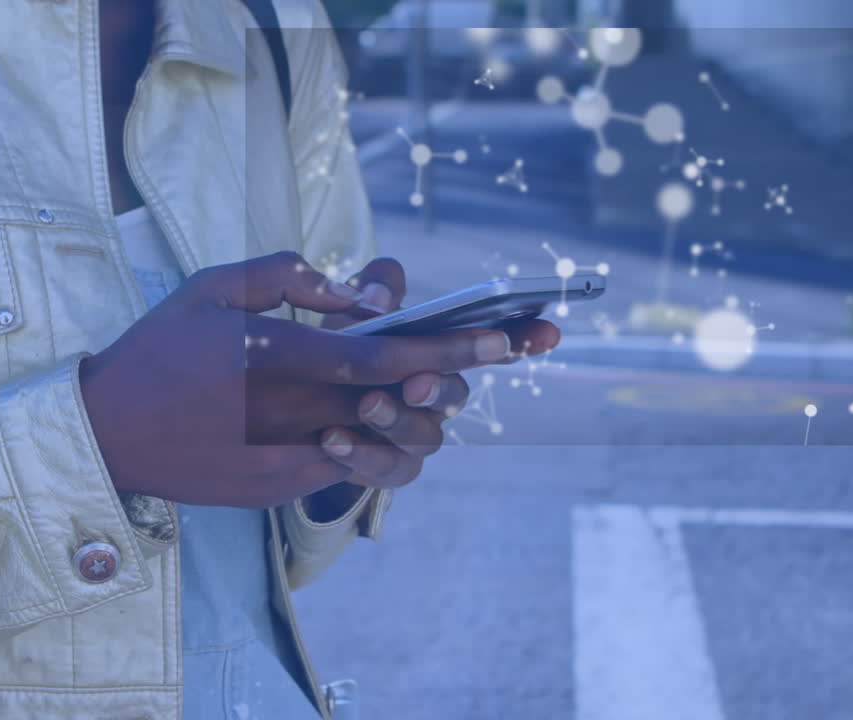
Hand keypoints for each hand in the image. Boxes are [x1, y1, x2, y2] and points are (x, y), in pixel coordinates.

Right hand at [77, 251, 522, 508]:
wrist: (105, 435)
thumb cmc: (158, 349)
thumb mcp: (214, 286)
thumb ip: (292, 276)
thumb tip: (364, 292)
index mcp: (275, 357)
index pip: (384, 356)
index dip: (451, 348)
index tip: (505, 338)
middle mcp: (290, 414)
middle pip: (399, 403)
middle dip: (453, 380)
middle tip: (477, 357)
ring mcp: (286, 459)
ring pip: (384, 443)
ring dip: (413, 413)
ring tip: (414, 385)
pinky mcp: (278, 488)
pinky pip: (349, 463)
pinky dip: (372, 436)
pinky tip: (361, 412)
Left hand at [313, 258, 560, 494]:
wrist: (303, 404)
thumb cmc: (339, 349)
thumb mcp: (351, 310)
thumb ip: (370, 290)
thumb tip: (375, 296)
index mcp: (438, 352)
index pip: (491, 344)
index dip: (523, 338)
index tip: (549, 331)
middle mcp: (437, 396)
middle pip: (456, 394)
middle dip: (440, 387)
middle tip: (416, 382)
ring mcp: (416, 435)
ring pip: (426, 437)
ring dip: (397, 421)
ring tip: (366, 405)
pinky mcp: (388, 469)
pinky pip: (387, 469)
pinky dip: (361, 455)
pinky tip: (332, 438)